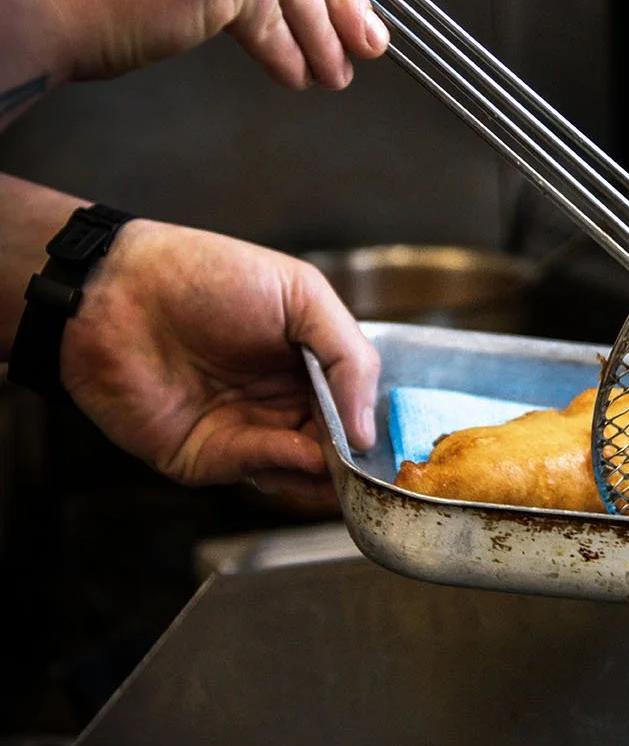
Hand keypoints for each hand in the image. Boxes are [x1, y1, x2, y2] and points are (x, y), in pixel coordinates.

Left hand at [60, 220, 379, 505]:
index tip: (394, 435)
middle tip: (374, 458)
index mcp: (303, 363)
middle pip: (333, 446)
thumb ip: (348, 355)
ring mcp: (242, 431)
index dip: (371, 421)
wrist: (117, 290)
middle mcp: (276, 402)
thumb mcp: (300, 293)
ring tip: (344, 458)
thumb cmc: (203, 274)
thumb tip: (366, 429)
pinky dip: (287, 464)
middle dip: (355, 455)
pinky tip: (308, 451)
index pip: (352, 405)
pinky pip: (258, 469)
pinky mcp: (206, 457)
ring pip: (302, 470)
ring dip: (327, 469)